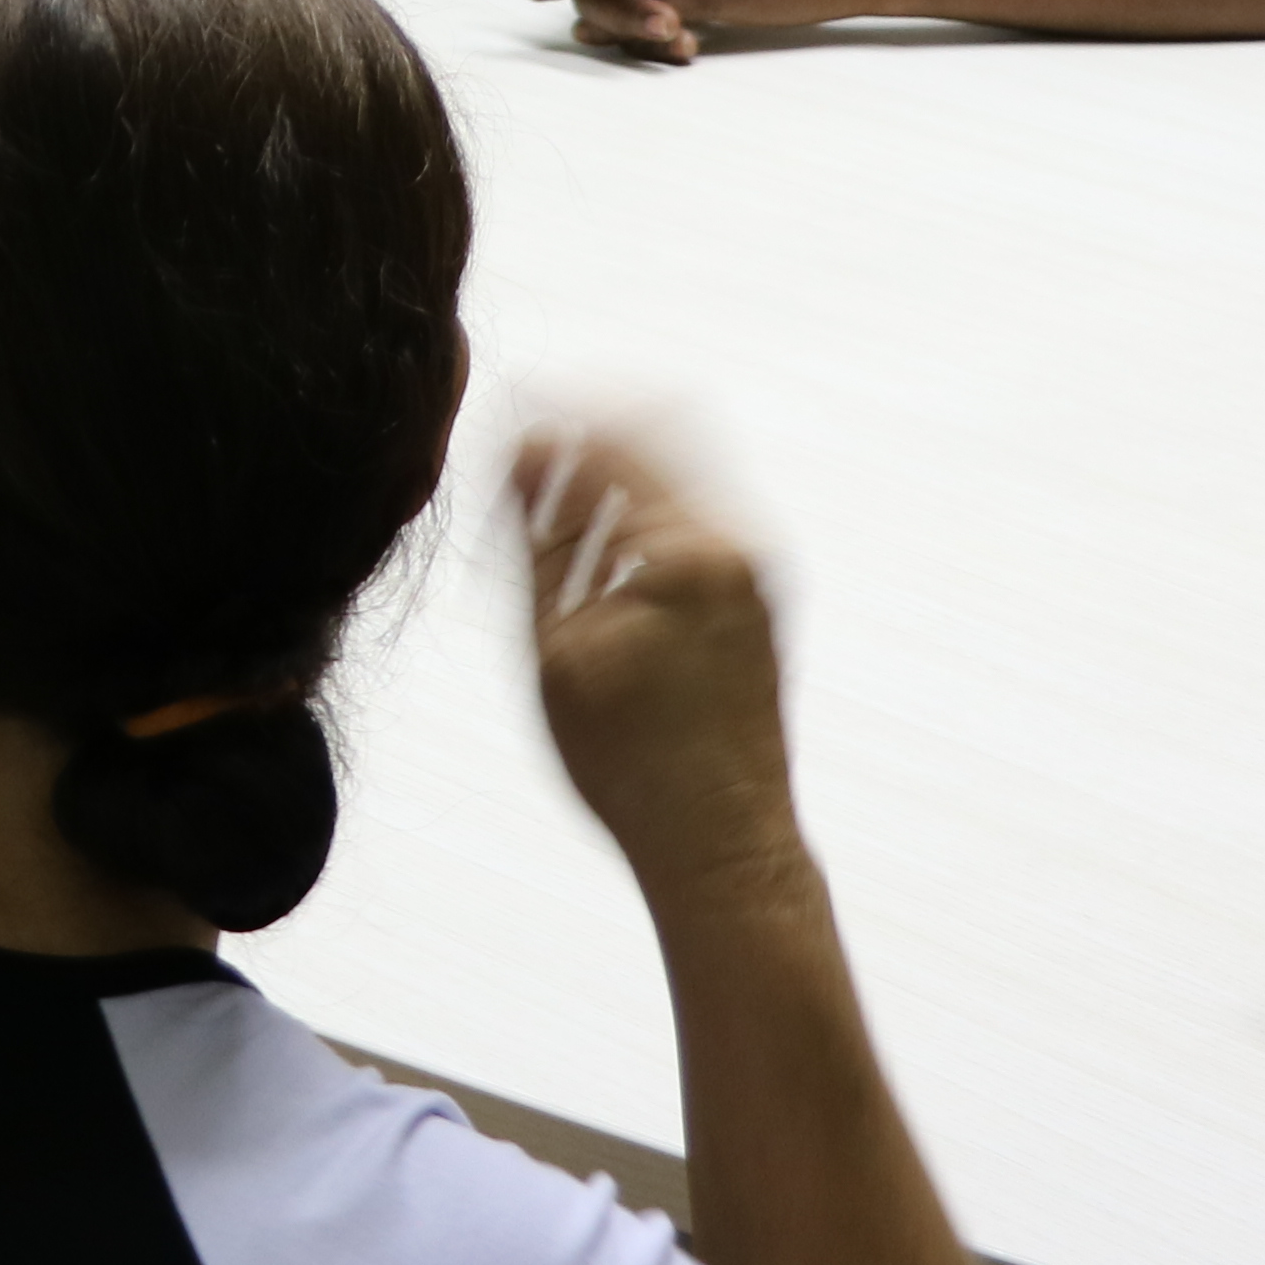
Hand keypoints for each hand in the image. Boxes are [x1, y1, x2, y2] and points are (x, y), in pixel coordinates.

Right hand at [515, 427, 805, 902]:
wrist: (723, 843)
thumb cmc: (630, 768)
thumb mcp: (556, 656)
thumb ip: (537, 544)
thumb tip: (519, 455)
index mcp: (682, 557)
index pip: (600, 446)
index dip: (540, 429)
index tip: (499, 428)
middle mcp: (735, 546)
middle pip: (654, 426)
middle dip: (585, 421)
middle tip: (529, 436)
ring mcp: (758, 566)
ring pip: (681, 460)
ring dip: (616, 457)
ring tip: (555, 487)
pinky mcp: (764, 589)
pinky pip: (699, 508)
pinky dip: (645, 500)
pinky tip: (599, 535)